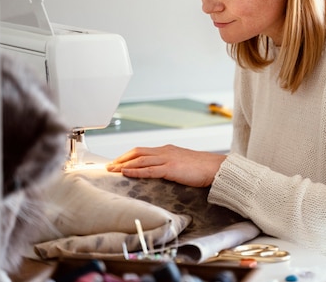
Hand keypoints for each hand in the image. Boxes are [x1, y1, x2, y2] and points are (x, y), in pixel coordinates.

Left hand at [105, 144, 225, 186]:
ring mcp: (168, 159)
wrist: (216, 168)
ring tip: (112, 170)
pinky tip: (126, 173)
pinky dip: (135, 170)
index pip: (143, 151)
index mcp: (168, 150)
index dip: (128, 156)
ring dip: (124, 164)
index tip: (117, 162)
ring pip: (140, 159)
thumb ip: (170, 167)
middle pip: (137, 152)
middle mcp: (165, 151)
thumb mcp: (183, 164)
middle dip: (121, 159)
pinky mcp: (171, 168)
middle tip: (109, 166)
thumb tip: (160, 174)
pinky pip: (149, 169)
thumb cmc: (203, 168)